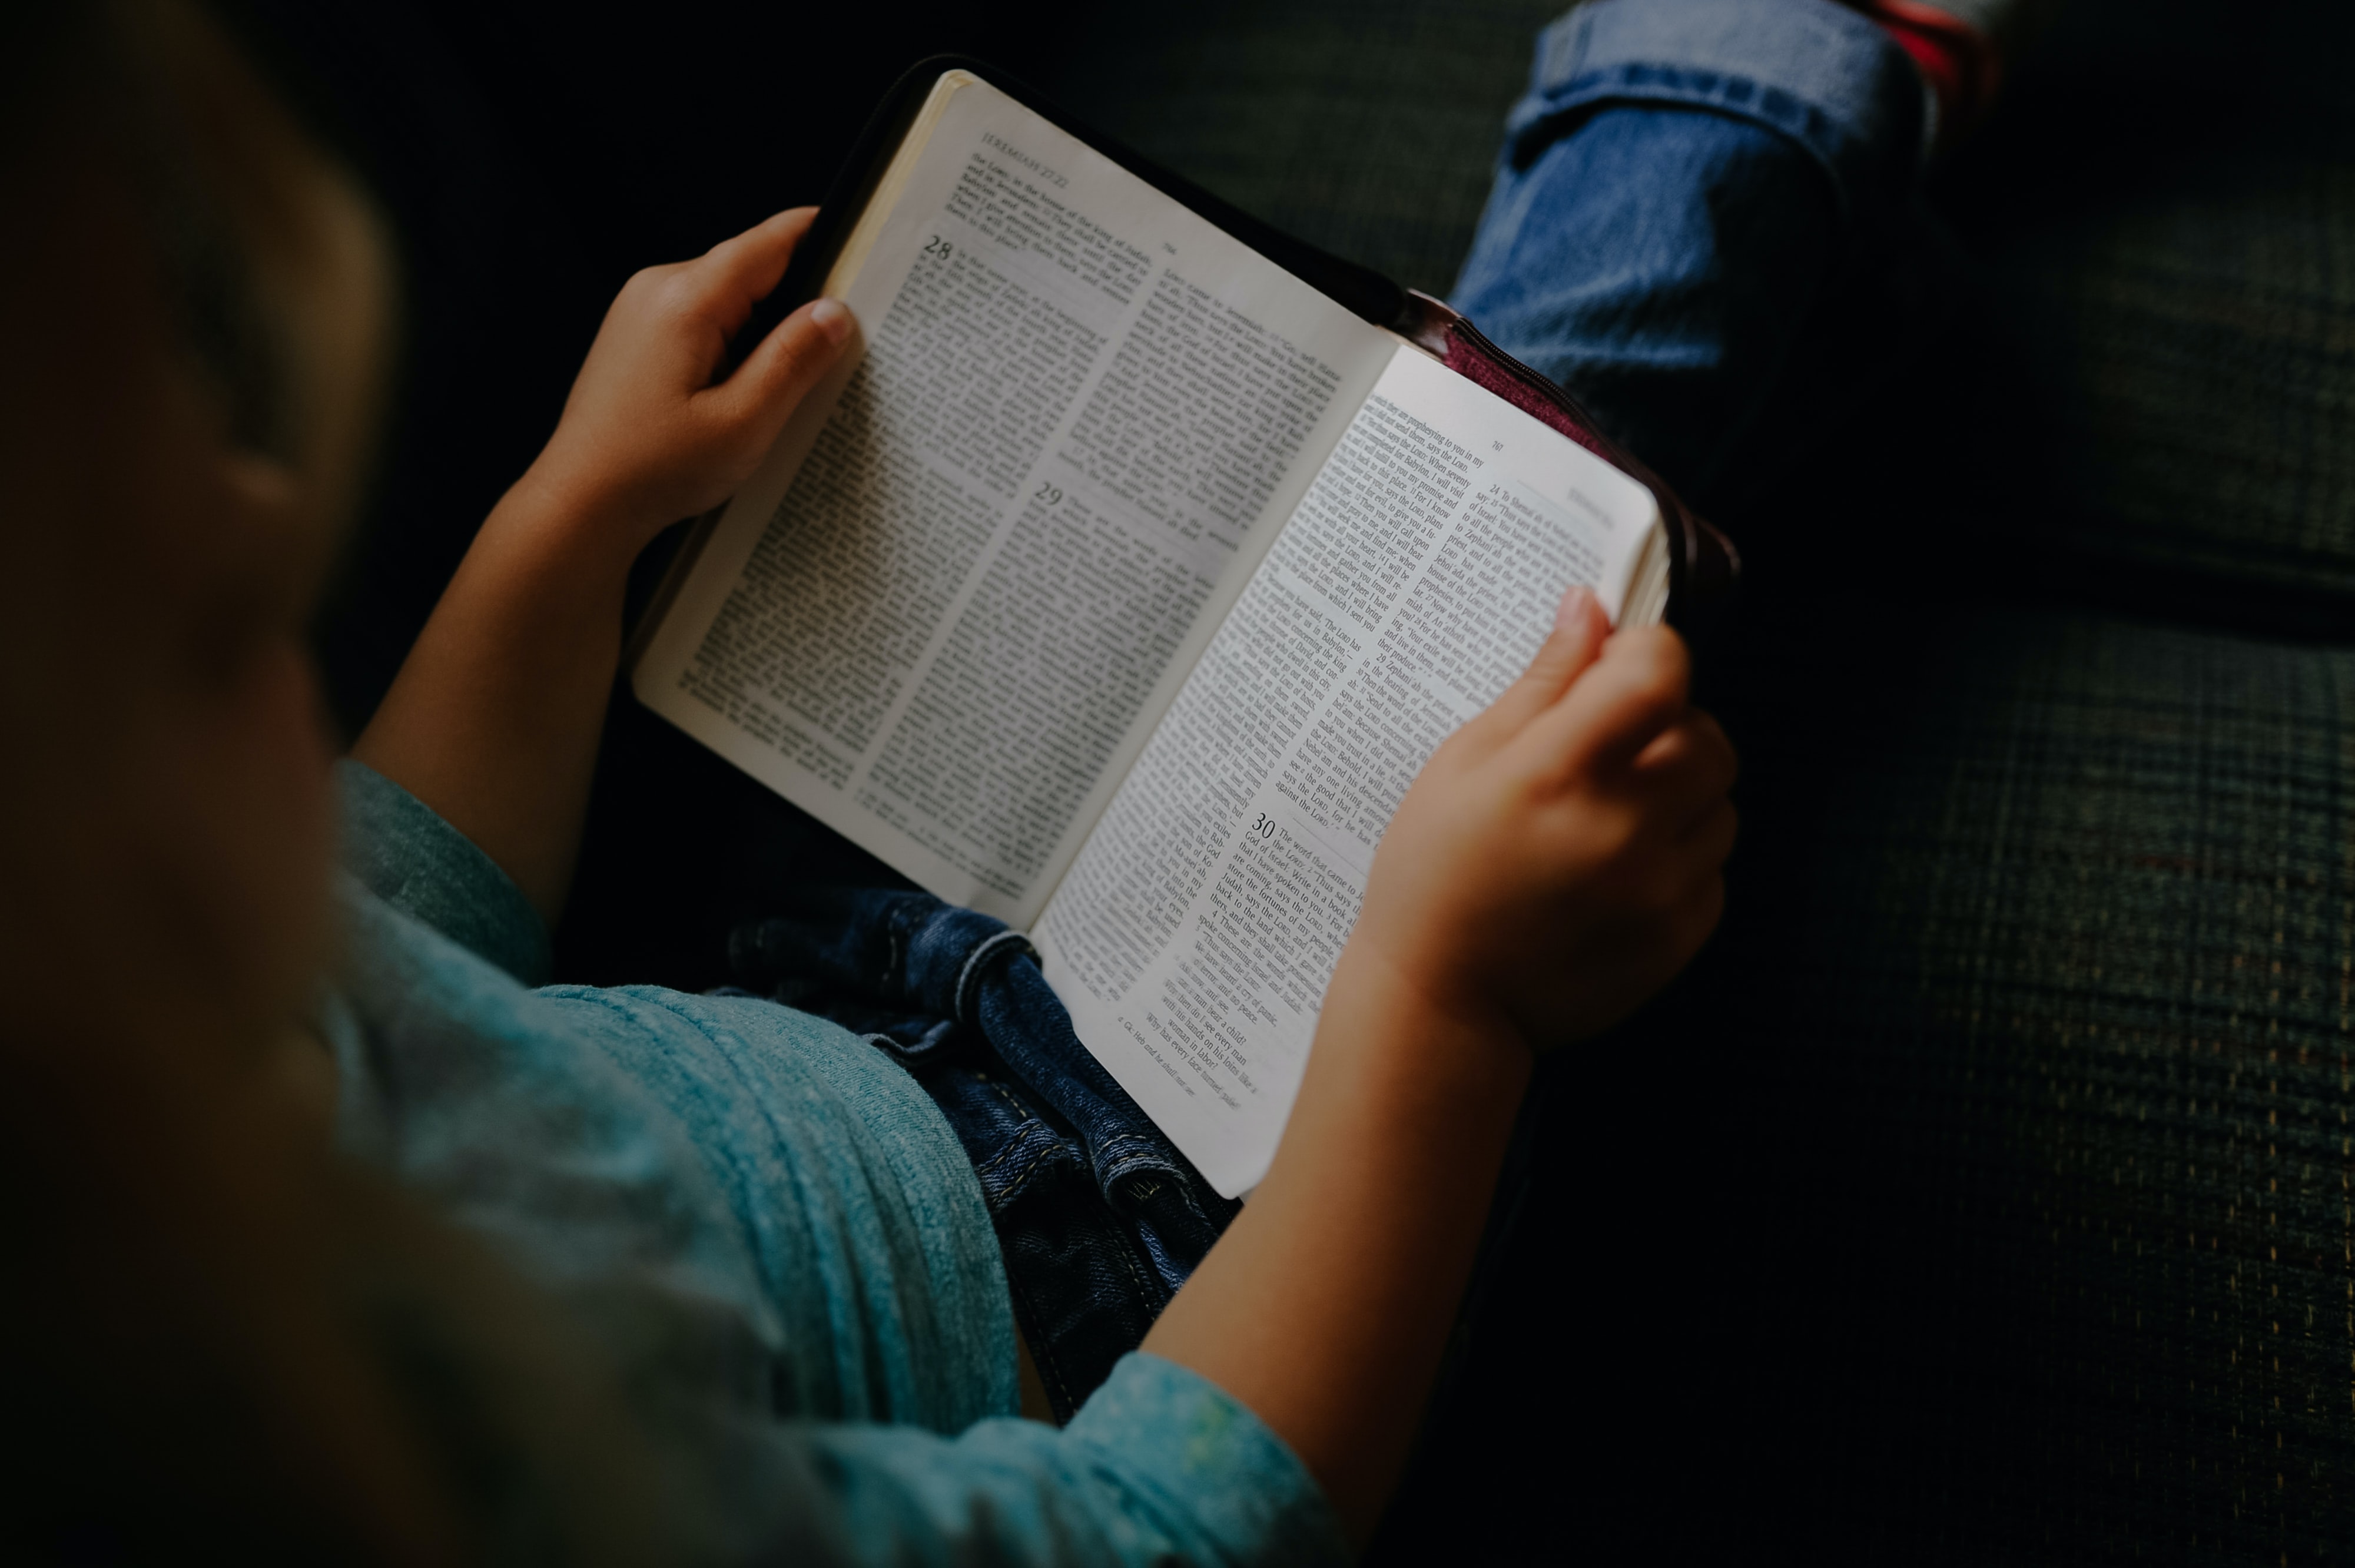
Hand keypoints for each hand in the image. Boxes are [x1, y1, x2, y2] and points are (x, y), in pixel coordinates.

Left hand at [515, 206, 853, 551]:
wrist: (581, 503)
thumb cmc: (652, 470)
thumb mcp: (744, 423)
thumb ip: (793, 361)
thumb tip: (835, 312)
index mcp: (686, 299)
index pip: (770, 242)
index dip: (822, 238)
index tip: (862, 247)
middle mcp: (657, 288)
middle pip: (751, 269)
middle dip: (795, 300)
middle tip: (832, 350)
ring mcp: (642, 309)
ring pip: (728, 297)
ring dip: (762, 331)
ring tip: (778, 387)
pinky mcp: (638, 334)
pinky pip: (702, 320)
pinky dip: (732, 345)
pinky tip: (740, 394)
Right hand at [1345, 585, 1735, 1051]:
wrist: (1443, 1002)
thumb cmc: (1436, 876)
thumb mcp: (1465, 762)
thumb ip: (1543, 684)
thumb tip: (1591, 608)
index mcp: (1557, 773)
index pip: (1659, 672)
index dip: (1644, 654)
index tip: (1614, 669)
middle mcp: (1620, 829)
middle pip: (1707, 735)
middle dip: (1667, 726)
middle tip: (1609, 749)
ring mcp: (1659, 889)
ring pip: (1720, 801)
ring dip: (1680, 793)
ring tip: (1611, 816)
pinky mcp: (1681, 937)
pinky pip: (1715, 867)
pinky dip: (1680, 856)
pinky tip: (1619, 870)